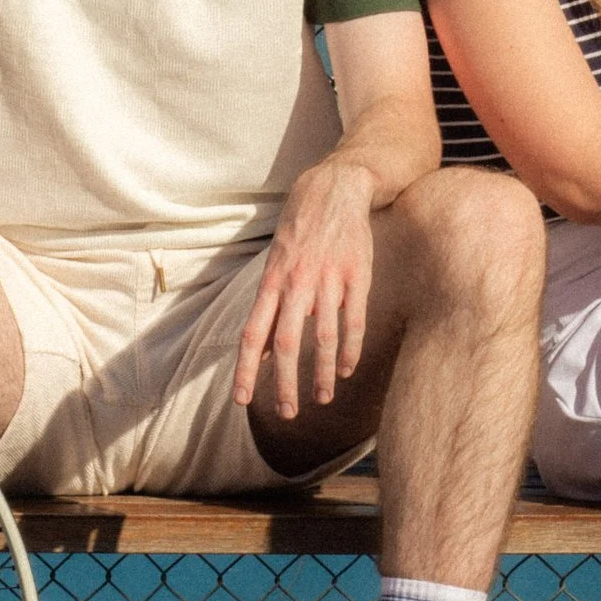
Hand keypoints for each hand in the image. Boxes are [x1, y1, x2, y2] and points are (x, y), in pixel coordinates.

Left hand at [235, 158, 376, 419]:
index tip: (242, 400)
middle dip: (286, 384)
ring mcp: (330, 278)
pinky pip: (354, 320)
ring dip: (322, 374)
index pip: (254, 333)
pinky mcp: (358, 275)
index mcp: (273, 280)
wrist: (336, 187)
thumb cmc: (301, 228)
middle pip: (289, 343)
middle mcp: (298, 282)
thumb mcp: (276, 262)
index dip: (247, 369)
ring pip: (324, 337)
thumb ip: (270, 306)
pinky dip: (350, 349)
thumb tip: (263, 350)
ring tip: (322, 400)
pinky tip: (347, 370)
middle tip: (287, 413)